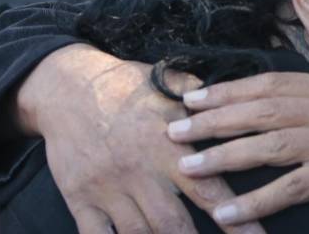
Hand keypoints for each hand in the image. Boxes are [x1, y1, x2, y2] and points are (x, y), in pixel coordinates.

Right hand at [17, 45, 265, 233]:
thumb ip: (205, 104)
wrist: (68, 88)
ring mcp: (108, 189)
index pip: (209, 191)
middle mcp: (140, 173)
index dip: (235, 220)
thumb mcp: (169, 88)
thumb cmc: (127, 87)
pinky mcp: (80, 198)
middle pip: (172, 224)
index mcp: (169, 147)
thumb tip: (241, 106)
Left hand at [168, 73, 308, 233]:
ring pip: (269, 143)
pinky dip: (255, 202)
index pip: (272, 83)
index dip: (229, 90)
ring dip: (223, 156)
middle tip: (174, 129)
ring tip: (187, 166)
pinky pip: (290, 187)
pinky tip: (227, 214)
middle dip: (214, 119)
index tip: (192, 98)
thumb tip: (271, 109)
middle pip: (263, 108)